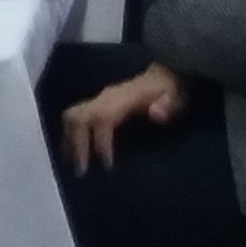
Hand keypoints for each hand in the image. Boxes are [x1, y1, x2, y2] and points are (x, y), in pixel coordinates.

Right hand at [60, 61, 186, 173]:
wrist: (164, 75)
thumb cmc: (170, 91)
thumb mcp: (176, 96)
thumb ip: (167, 104)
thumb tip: (156, 113)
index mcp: (122, 98)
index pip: (102, 119)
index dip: (100, 142)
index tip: (106, 166)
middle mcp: (104, 98)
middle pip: (78, 118)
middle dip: (76, 144)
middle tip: (81, 171)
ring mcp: (98, 100)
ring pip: (72, 117)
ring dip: (69, 141)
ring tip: (74, 165)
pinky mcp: (96, 105)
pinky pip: (75, 119)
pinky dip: (71, 137)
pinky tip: (75, 154)